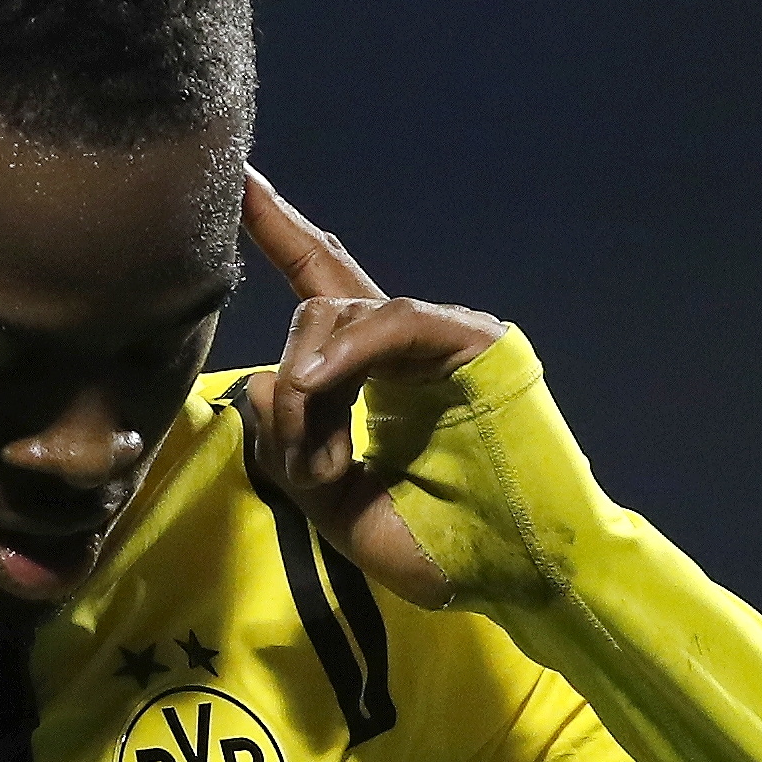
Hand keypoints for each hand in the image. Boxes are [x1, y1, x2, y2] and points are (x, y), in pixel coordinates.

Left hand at [241, 168, 509, 608]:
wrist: (525, 578)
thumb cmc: (441, 548)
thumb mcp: (336, 505)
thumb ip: (292, 447)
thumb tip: (272, 376)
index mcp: (379, 375)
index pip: (321, 289)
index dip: (280, 233)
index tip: (236, 183)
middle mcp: (408, 345)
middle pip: (318, 302)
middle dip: (292, 376)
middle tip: (313, 467)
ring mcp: (444, 337)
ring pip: (340, 312)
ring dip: (315, 384)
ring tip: (329, 464)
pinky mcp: (476, 338)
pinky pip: (394, 321)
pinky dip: (350, 351)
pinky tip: (320, 381)